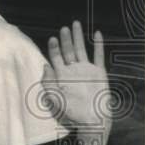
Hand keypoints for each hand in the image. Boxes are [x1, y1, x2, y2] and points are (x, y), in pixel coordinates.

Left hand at [41, 21, 111, 144]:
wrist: (91, 119)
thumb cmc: (71, 111)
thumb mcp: (55, 97)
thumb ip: (48, 82)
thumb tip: (45, 66)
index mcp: (62, 75)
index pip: (56, 57)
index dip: (54, 47)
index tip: (52, 38)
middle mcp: (73, 70)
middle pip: (68, 51)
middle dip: (65, 39)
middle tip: (63, 27)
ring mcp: (86, 70)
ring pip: (81, 50)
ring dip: (78, 37)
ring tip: (75, 24)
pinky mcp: (99, 72)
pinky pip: (98, 56)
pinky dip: (98, 45)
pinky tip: (96, 34)